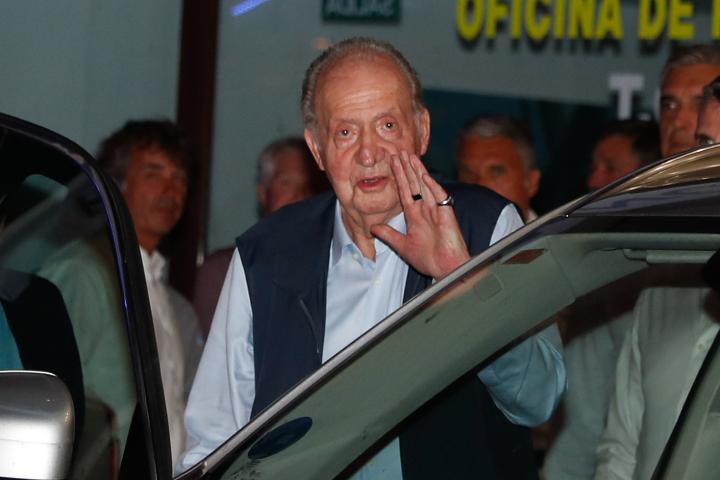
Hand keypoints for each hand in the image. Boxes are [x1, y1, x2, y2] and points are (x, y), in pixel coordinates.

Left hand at [371, 151, 469, 279]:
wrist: (445, 268)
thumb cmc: (428, 259)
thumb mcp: (402, 246)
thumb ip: (389, 235)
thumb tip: (373, 228)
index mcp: (415, 215)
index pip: (404, 191)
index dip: (398, 177)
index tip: (391, 163)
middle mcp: (425, 209)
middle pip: (414, 184)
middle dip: (406, 168)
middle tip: (399, 151)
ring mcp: (436, 210)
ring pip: (425, 186)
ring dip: (417, 171)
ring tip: (409, 155)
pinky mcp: (446, 214)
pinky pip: (439, 197)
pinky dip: (432, 186)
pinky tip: (424, 175)